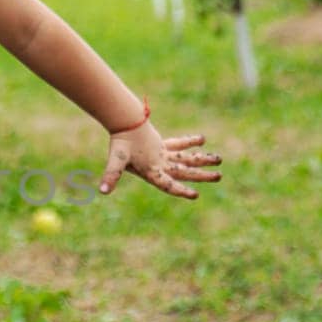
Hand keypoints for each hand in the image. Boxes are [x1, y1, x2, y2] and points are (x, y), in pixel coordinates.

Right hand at [98, 122, 221, 199]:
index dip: (181, 191)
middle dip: (202, 175)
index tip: (195, 195)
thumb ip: (111, 176)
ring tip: (219, 159)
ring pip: (187, 159)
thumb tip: (102, 191)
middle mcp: (159, 167)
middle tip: (219, 176)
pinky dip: (191, 142)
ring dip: (202, 160)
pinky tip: (203, 140)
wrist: (120, 125)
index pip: (169, 185)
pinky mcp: (162, 145)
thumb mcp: (117, 160)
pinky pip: (180, 145)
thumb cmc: (120, 143)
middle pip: (185, 173)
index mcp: (151, 173)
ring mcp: (162, 156)